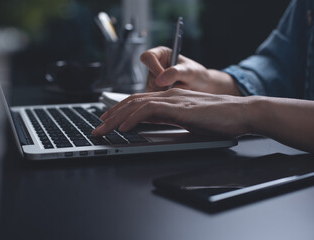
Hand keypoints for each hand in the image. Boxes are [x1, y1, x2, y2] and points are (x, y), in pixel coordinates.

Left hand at [92, 88, 249, 136]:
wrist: (241, 113)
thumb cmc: (219, 120)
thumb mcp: (187, 120)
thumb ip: (168, 120)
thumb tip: (150, 126)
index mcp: (169, 99)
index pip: (138, 102)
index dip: (119, 111)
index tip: (108, 122)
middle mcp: (168, 96)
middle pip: (131, 102)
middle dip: (111, 115)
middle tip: (97, 127)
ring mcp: (173, 100)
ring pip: (136, 104)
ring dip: (116, 118)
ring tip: (102, 129)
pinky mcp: (179, 107)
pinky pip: (149, 110)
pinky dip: (133, 118)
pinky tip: (123, 127)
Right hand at [140, 46, 240, 94]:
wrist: (201, 87)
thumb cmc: (197, 74)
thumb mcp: (188, 71)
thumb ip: (174, 73)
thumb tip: (159, 80)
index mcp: (160, 54)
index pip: (147, 57)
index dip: (154, 67)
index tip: (166, 76)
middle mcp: (154, 67)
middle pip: (150, 77)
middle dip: (164, 84)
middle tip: (179, 85)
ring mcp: (152, 81)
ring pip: (152, 90)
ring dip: (166, 93)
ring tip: (179, 89)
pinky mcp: (153, 93)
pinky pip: (155, 99)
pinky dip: (165, 99)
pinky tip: (175, 95)